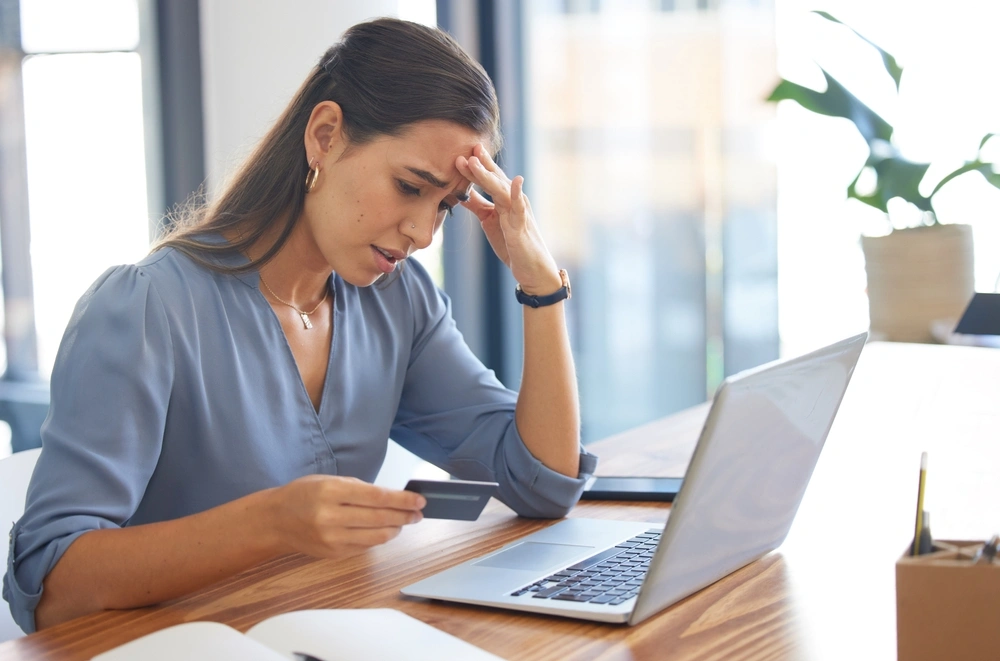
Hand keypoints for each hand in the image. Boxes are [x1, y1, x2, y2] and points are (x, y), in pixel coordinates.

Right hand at [270, 475, 424, 558]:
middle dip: (404, 516)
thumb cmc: (303, 495)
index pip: (377, 497)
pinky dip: (378, 538)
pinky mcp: (333, 553)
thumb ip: (359, 488)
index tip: (419, 500)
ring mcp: (332, 538)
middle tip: (418, 513)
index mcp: (331, 492)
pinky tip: (383, 530)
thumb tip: (391, 497)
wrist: (275, 521)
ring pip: (376, 537)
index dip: (402, 500)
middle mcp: (331, 516)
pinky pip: (365, 547)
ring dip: (395, 529)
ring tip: (403, 522)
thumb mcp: (329, 480)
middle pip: (380, 518)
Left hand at [456, 144, 561, 294]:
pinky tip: (518, 181)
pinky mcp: (521, 227)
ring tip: (476, 161)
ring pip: (502, 190)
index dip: (477, 165)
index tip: (463, 150)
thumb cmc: (511, 243)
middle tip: (469, 148)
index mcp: (504, 199)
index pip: (489, 177)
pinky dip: (518, 194)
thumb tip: (462, 192)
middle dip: (481, 164)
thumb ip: (477, 205)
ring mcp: (518, 212)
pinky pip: (520, 209)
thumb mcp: (489, 220)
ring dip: (489, 175)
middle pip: (495, 179)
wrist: (531, 268)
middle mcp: (513, 201)